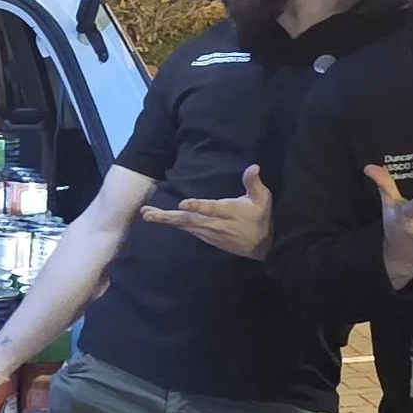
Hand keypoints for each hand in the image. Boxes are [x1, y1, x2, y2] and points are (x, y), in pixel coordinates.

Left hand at [140, 164, 272, 259]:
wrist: (264, 246)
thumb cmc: (262, 217)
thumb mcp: (263, 199)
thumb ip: (253, 182)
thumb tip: (253, 166)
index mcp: (229, 211)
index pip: (210, 208)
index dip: (197, 206)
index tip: (182, 203)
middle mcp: (216, 224)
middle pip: (188, 220)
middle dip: (167, 217)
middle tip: (147, 213)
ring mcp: (210, 233)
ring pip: (184, 226)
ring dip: (166, 220)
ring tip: (147, 215)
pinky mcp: (207, 238)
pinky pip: (187, 230)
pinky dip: (174, 224)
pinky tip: (161, 219)